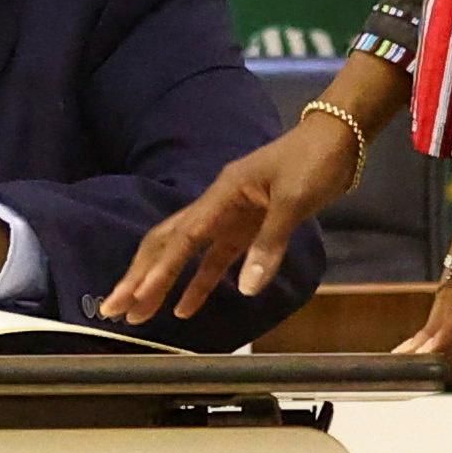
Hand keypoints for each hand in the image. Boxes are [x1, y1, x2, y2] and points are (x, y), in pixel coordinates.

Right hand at [105, 67, 386, 325]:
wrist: (337, 137)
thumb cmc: (314, 161)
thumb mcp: (295, 200)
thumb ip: (270, 244)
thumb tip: (248, 289)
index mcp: (222, 194)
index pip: (183, 238)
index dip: (159, 270)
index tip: (136, 295)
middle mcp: (217, 205)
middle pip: (168, 245)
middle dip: (140, 277)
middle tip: (115, 309)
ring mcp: (230, 217)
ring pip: (185, 255)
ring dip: (163, 284)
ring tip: (140, 314)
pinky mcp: (246, 227)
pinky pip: (214, 259)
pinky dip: (200, 283)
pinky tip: (186, 307)